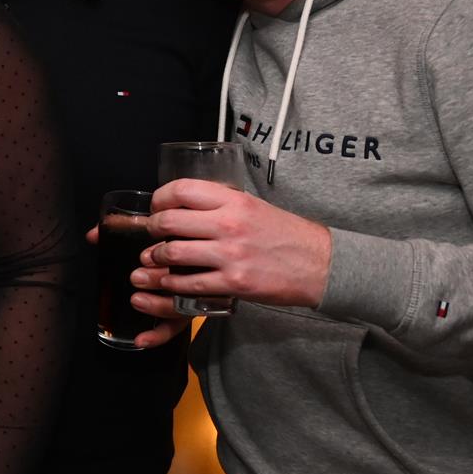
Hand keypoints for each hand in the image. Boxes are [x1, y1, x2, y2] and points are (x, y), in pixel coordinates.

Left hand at [85, 222, 192, 346]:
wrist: (194, 254)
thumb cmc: (170, 240)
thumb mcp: (152, 229)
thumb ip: (123, 228)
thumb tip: (92, 236)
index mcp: (187, 249)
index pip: (183, 251)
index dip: (164, 255)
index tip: (145, 257)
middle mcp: (194, 275)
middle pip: (184, 280)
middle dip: (158, 280)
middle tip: (136, 278)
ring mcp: (193, 296)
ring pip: (180, 307)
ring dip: (157, 306)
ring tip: (137, 300)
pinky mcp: (187, 313)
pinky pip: (174, 328)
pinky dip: (157, 336)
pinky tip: (140, 339)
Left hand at [129, 178, 331, 312]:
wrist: (320, 264)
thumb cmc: (285, 234)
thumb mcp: (253, 206)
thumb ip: (221, 203)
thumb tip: (185, 203)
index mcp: (234, 200)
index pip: (181, 190)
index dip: (160, 198)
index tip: (157, 206)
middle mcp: (229, 224)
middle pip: (169, 221)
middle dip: (152, 228)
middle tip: (152, 232)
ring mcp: (230, 254)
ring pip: (173, 253)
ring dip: (157, 257)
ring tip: (156, 257)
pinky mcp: (234, 282)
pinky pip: (189, 283)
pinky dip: (173, 283)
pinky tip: (171, 280)